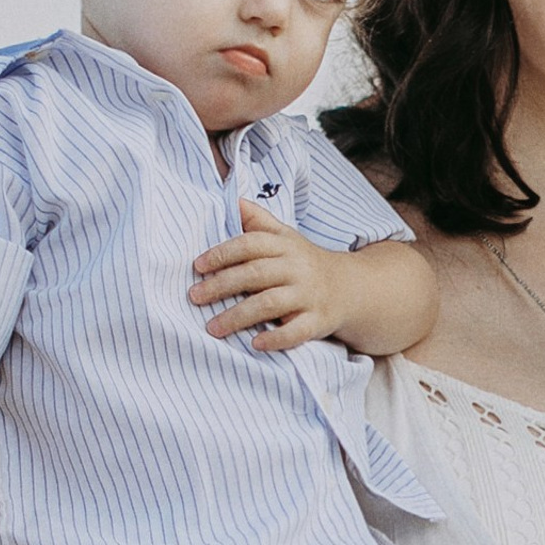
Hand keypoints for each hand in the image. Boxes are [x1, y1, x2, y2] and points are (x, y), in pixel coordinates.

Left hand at [190, 205, 357, 352]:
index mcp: (285, 246)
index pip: (250, 245)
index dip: (223, 254)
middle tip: (194, 297)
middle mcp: (297, 268)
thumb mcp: (286, 236)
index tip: (198, 266)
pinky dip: (277, 338)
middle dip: (222, 285)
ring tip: (212, 327)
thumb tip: (232, 200)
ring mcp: (308, 295)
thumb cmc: (304, 262)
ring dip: (239, 316)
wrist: (350, 288)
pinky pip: (298, 331)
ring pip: (271, 303)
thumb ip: (258, 220)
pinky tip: (255, 344)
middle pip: (255, 274)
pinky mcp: (318, 320)